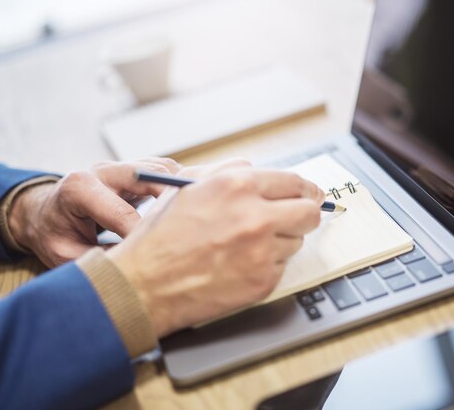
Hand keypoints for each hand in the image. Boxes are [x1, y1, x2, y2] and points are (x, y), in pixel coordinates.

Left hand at [8, 158, 180, 266]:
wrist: (45, 212)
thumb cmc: (54, 234)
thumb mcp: (64, 254)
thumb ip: (98, 258)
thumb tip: (134, 266)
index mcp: (79, 188)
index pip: (122, 213)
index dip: (142, 237)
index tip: (158, 258)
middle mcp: (102, 170)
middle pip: (148, 177)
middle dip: (172, 202)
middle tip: (190, 230)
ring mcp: (120, 166)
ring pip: (162, 169)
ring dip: (181, 191)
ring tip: (195, 217)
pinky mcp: (135, 168)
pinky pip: (165, 171)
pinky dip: (180, 187)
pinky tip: (189, 207)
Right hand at [107, 168, 324, 336]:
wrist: (144, 285)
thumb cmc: (160, 237)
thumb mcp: (189, 188)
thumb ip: (228, 172)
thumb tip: (259, 169)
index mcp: (237, 186)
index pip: (295, 182)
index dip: (305, 190)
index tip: (310, 195)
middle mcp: (255, 217)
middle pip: (309, 212)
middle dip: (302, 214)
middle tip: (293, 218)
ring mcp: (262, 252)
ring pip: (295, 241)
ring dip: (280, 241)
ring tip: (246, 245)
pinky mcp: (263, 281)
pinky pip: (281, 266)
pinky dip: (267, 265)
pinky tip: (239, 264)